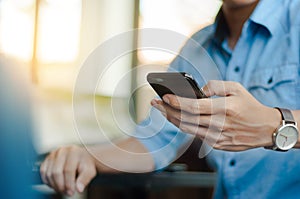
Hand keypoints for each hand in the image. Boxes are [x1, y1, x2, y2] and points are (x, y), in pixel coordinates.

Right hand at [40, 146, 96, 195]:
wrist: (81, 157)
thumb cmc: (85, 164)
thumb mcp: (90, 171)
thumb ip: (85, 179)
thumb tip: (79, 188)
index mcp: (74, 152)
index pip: (68, 170)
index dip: (68, 184)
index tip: (71, 192)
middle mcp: (62, 151)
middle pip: (56, 172)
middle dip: (60, 186)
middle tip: (66, 192)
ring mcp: (53, 154)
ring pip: (48, 173)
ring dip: (54, 185)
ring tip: (62, 189)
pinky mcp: (47, 158)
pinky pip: (43, 171)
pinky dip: (47, 181)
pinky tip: (55, 184)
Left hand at [151, 80, 280, 150]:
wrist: (265, 129)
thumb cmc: (249, 106)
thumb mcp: (236, 88)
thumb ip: (215, 86)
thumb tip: (198, 91)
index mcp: (224, 109)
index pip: (194, 107)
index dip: (177, 102)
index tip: (163, 97)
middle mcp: (219, 125)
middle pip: (185, 119)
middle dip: (167, 110)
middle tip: (154, 102)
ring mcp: (217, 137)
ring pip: (187, 128)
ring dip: (171, 119)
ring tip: (160, 109)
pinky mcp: (216, 144)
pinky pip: (194, 134)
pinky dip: (183, 125)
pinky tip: (175, 118)